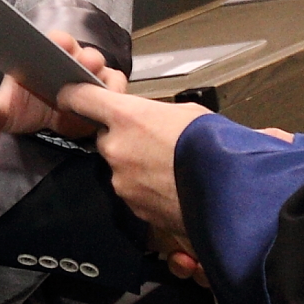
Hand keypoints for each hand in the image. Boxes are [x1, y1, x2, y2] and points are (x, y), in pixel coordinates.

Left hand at [0, 31, 122, 141]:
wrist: (47, 123)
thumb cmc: (27, 106)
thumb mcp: (8, 112)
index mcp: (48, 55)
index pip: (57, 41)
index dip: (59, 42)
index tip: (59, 43)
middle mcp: (73, 61)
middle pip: (86, 55)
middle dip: (87, 59)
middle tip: (86, 64)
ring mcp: (92, 78)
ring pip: (105, 73)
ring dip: (104, 80)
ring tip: (99, 89)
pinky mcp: (106, 94)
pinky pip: (115, 92)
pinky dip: (115, 98)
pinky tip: (107, 109)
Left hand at [52, 84, 214, 238]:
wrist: (230, 194)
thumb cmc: (214, 147)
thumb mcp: (189, 114)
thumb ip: (158, 114)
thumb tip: (156, 120)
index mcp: (128, 117)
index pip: (82, 98)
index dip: (76, 95)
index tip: (73, 95)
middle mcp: (116, 148)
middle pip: (106, 137)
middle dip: (124, 138)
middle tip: (154, 141)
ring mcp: (122, 181)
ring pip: (119, 167)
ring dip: (137, 166)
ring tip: (171, 168)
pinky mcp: (133, 208)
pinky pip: (133, 192)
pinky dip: (147, 189)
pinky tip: (172, 187)